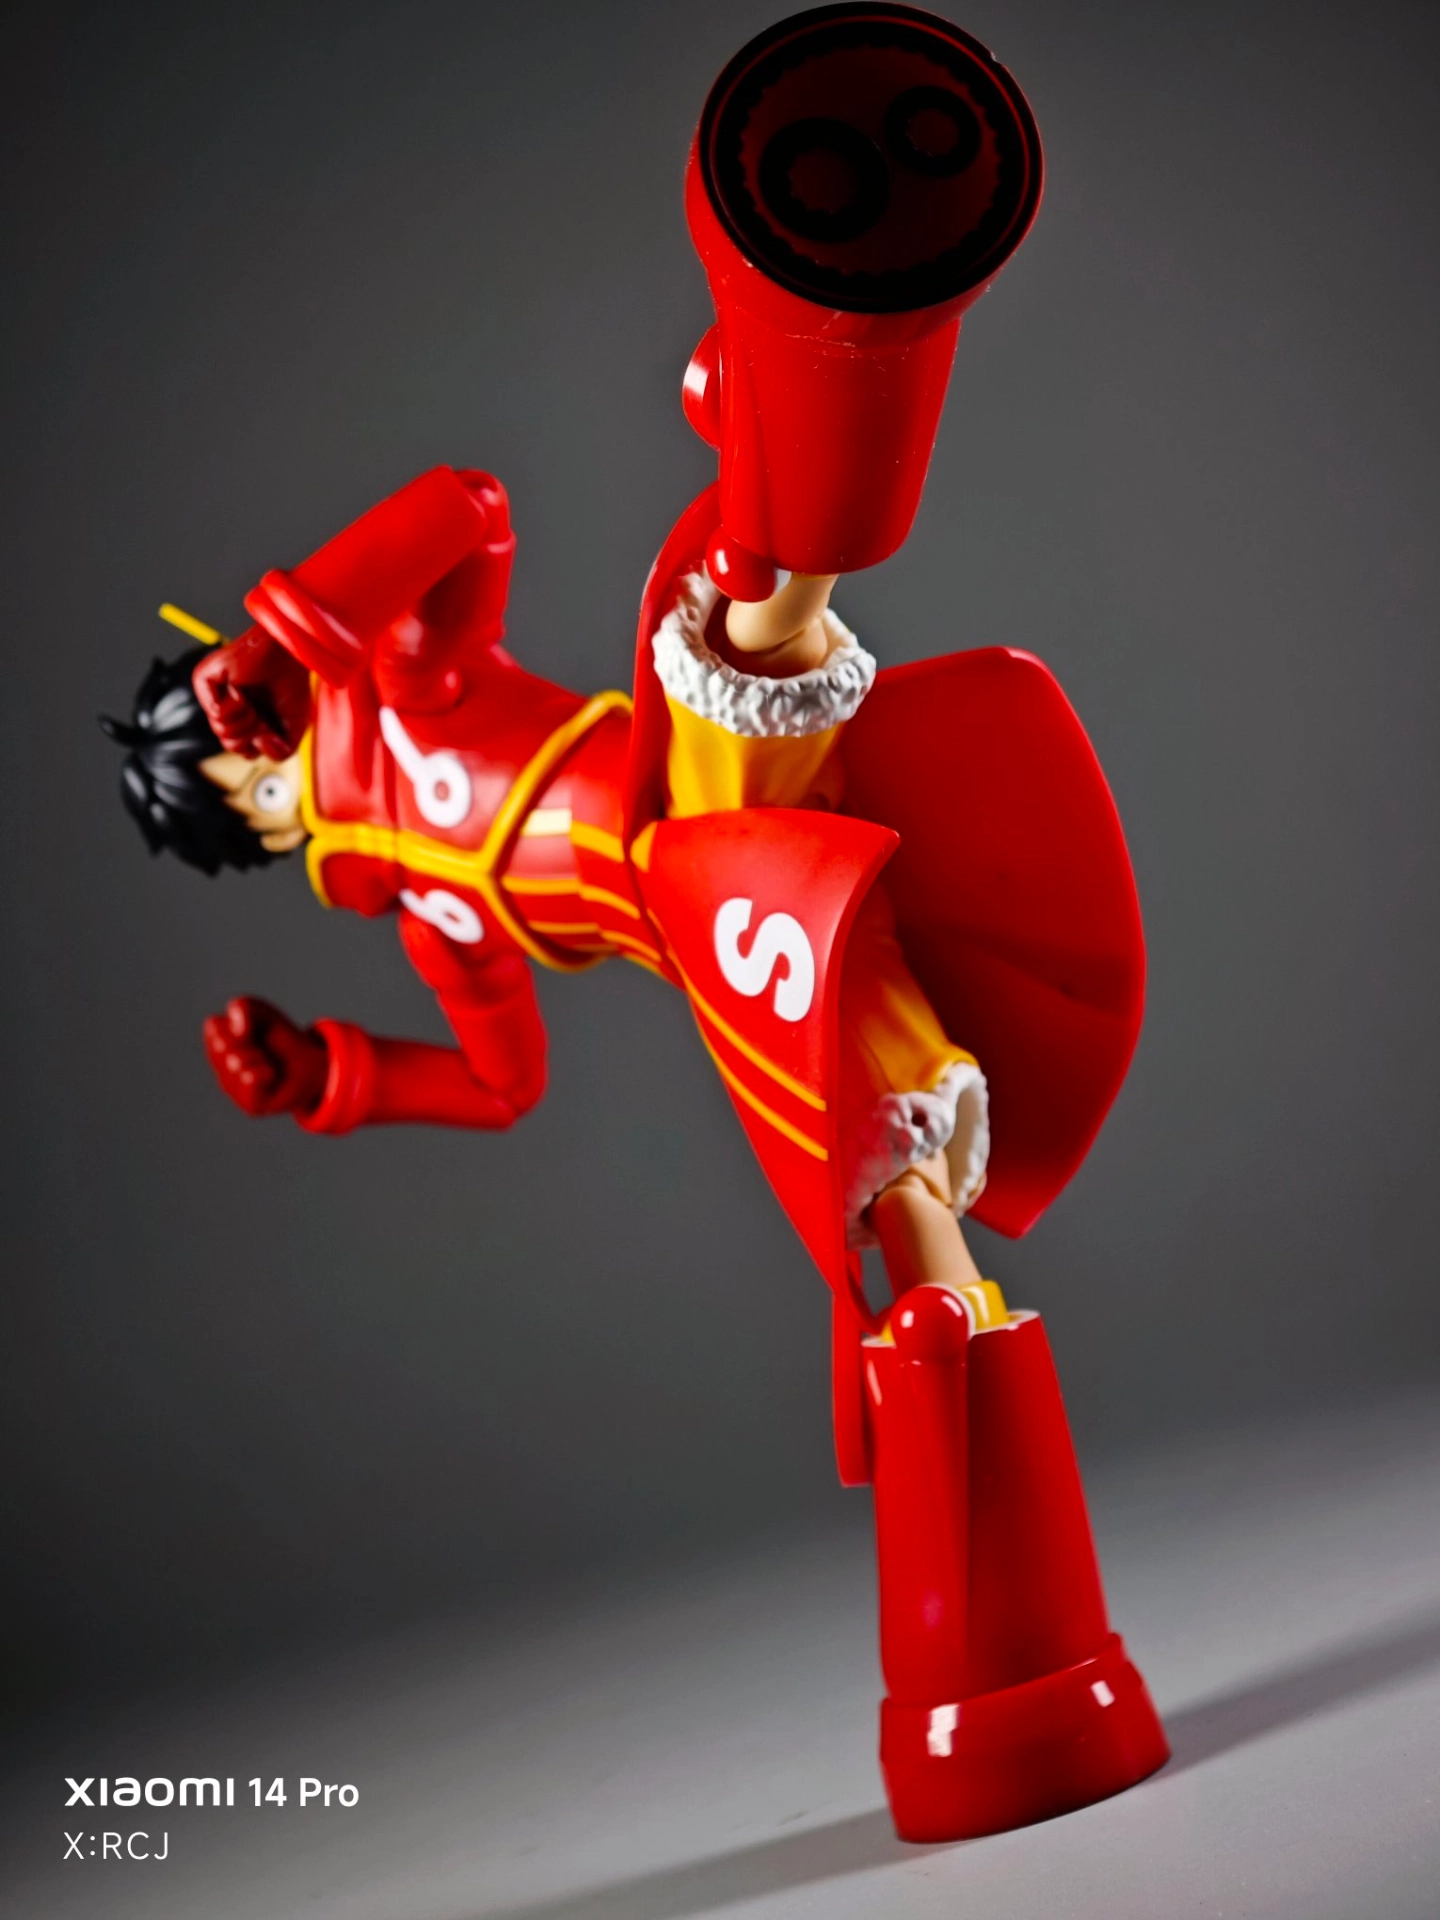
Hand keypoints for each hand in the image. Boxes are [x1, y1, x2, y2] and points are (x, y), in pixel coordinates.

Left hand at [192, 628, 311, 759]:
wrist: (289, 655)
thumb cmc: (293, 686)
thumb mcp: (293, 733)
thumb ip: (278, 754)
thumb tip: (257, 746)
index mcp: (243, 720)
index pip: (243, 750)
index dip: (260, 745)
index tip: (272, 726)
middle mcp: (226, 709)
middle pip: (230, 744)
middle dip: (251, 735)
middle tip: (262, 715)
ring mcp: (214, 695)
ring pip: (220, 731)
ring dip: (245, 720)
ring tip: (251, 701)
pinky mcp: (204, 681)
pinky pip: (214, 711)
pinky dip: (235, 705)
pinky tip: (240, 690)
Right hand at [202, 997, 328, 1116]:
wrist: (310, 1064)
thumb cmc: (280, 1038)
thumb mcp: (261, 1011)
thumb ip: (242, 1007)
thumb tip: (239, 1031)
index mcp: (218, 1044)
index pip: (214, 1026)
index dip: (238, 1022)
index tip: (252, 1028)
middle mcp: (221, 1068)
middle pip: (223, 1045)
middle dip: (248, 1040)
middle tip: (263, 1047)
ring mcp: (233, 1088)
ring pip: (235, 1063)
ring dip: (258, 1056)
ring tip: (269, 1062)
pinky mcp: (250, 1105)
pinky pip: (249, 1081)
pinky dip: (264, 1072)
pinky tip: (271, 1074)